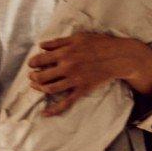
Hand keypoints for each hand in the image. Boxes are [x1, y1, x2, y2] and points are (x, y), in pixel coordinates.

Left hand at [26, 32, 151, 115]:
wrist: (120, 56)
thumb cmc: (99, 43)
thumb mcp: (77, 37)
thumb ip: (58, 42)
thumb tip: (41, 46)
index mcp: (64, 53)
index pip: (39, 60)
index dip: (32, 63)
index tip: (32, 64)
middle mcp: (67, 67)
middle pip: (41, 76)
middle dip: (33, 77)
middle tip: (32, 76)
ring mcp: (74, 80)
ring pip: (50, 89)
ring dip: (39, 89)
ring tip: (36, 86)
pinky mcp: (82, 90)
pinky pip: (66, 102)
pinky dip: (54, 110)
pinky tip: (44, 113)